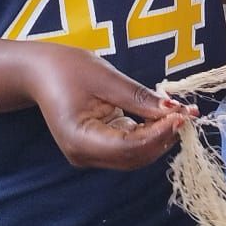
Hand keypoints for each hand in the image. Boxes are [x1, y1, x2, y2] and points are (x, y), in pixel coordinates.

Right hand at [22, 44, 194, 170]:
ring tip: (178, 111)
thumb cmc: (66, 69)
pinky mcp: (97, 147)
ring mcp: (90, 155)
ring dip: (159, 136)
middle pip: (135, 156)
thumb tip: (173, 110)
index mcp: (80, 140)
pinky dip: (148, 133)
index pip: (130, 147)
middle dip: (164, 135)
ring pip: (135, 155)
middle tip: (187, 111)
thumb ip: (139, 98)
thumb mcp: (106, 78)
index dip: (160, 133)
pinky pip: (129, 146)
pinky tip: (161, 115)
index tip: (182, 114)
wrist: (38, 71)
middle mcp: (85, 156)